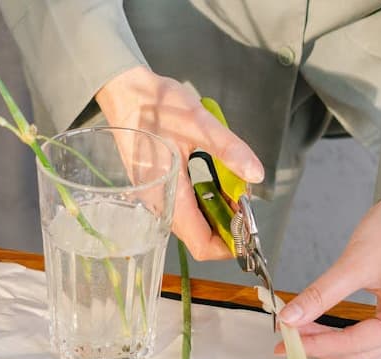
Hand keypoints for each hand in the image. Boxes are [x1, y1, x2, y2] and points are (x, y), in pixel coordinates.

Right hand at [95, 65, 263, 260]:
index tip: (248, 226)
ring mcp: (155, 199)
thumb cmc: (157, 106)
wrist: (123, 92)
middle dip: (227, 224)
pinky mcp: (155, 189)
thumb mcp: (199, 124)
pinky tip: (213, 180)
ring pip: (192, 223)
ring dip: (216, 212)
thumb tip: (256, 174)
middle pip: (199, 237)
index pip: (201, 245)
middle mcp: (159, 206)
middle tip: (242, 197)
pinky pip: (183, 208)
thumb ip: (229, 150)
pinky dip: (203, 201)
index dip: (229, 244)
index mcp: (169, 197)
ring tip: (231, 186)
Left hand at [276, 199, 380, 358]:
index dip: (316, 345)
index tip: (286, 342)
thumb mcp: (352, 265)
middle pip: (359, 355)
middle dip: (322, 346)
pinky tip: (320, 327)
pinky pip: (367, 335)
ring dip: (332, 344)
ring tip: (301, 331)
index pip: (353, 345)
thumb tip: (289, 318)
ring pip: (363, 350)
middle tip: (288, 335)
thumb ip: (319, 295)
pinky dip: (343, 335)